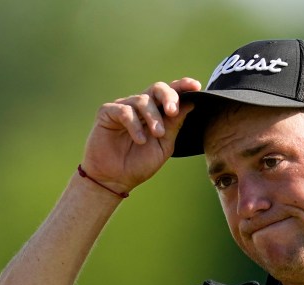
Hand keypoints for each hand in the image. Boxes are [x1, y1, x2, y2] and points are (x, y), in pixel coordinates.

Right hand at [80, 77, 200, 194]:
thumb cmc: (139, 164)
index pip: (170, 94)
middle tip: (173, 112)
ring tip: (157, 134)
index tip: (196, 86)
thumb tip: (191, 103)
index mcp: (156, 113)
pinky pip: (125, 111)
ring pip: (143, 100)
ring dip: (153, 117)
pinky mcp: (107, 112)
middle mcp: (141, 107)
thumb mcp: (163, 145)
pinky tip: (140, 140)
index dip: (182, 86)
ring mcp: (124, 107)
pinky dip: (134, 124)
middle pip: (157, 89)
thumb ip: (174, 125)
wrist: (115, 179)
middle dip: (168, 97)